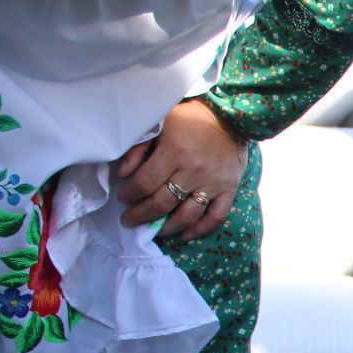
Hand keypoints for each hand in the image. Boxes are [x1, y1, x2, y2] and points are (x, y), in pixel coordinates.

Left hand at [115, 99, 246, 239]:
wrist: (229, 117)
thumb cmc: (189, 119)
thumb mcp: (159, 124)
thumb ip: (138, 148)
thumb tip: (123, 174)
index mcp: (175, 152)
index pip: (145, 183)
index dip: (130, 194)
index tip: (122, 198)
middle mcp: (194, 171)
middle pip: (163, 202)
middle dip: (141, 215)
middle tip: (129, 220)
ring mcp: (214, 183)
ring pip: (187, 214)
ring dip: (166, 227)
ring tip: (153, 230)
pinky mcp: (229, 189)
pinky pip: (216, 216)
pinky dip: (200, 229)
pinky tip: (185, 236)